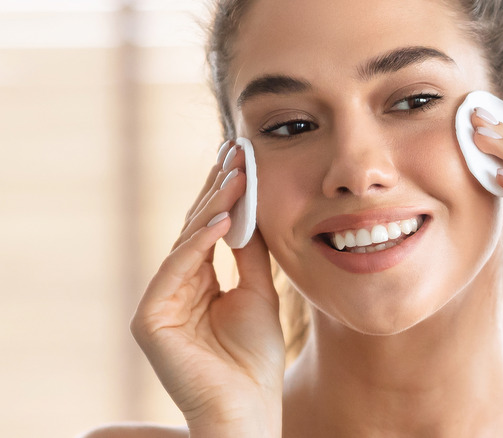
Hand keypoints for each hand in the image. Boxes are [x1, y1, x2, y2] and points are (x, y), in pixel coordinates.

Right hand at [130, 141, 284, 435]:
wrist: (249, 408)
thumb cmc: (255, 358)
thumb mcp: (258, 293)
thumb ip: (249, 256)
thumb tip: (248, 212)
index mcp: (198, 283)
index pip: (210, 230)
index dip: (225, 195)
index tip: (242, 159)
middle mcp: (175, 288)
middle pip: (196, 229)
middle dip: (218, 190)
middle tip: (236, 152)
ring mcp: (160, 302)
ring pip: (186, 243)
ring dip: (213, 207)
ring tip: (236, 175)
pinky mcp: (150, 319)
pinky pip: (176, 271)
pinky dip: (199, 244)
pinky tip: (223, 219)